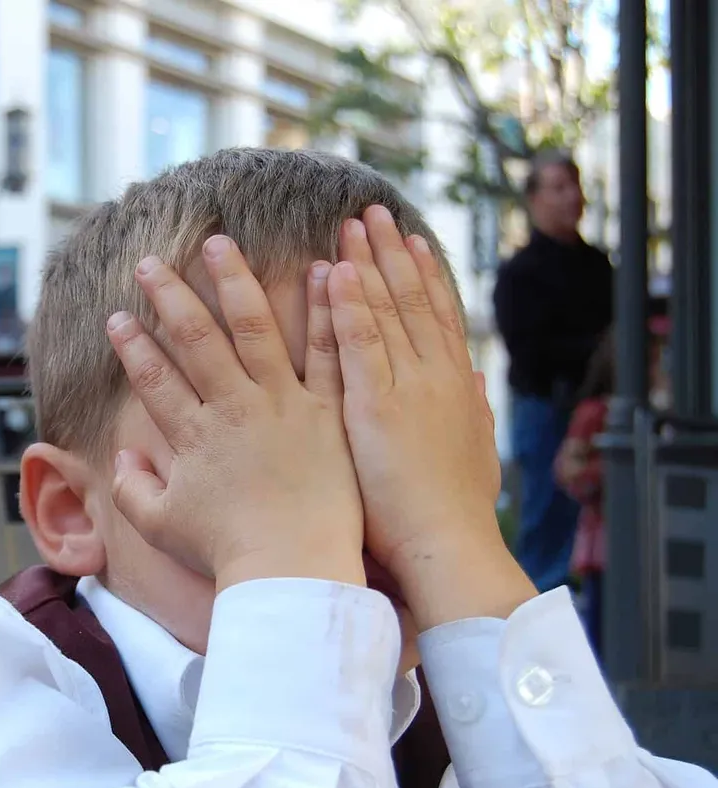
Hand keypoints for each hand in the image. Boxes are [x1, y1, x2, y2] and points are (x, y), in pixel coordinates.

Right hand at [105, 235, 364, 591]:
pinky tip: (324, 270)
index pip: (154, 378)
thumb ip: (133, 489)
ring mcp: (284, 405)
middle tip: (150, 261)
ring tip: (220, 244)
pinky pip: (328, 352)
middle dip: (169, 296)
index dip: (131, 345)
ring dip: (235, 281)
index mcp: (194, 436)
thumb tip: (120, 458)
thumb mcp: (163, 527)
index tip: (115, 316)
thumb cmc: (228, 555)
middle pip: (196, 339)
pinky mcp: (329, 412)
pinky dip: (326, 310)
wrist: (294, 571)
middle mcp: (234, 409)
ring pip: (255, 328)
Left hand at [326, 206, 534, 626]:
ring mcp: (408, 388)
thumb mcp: (473, 453)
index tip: (409, 238)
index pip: (437, 317)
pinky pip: (361, 344)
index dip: (423, 274)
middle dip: (390, 253)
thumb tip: (479, 381)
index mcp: (455, 388)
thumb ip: (473, 412)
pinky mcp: (377, 407)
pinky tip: (338, 270)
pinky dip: (351, 305)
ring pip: (387, 311)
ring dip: (368, 263)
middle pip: (412, 300)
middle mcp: (435, 377)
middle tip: (371, 211)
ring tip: (350, 223)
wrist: (447, 547)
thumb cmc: (452, 513)